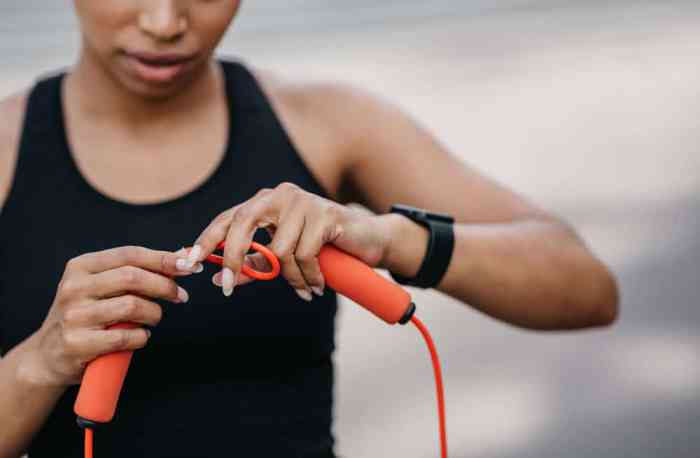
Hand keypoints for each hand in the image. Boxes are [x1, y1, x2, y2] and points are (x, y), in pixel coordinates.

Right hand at [29, 246, 196, 386]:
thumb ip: (135, 272)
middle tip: (180, 295)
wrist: (48, 356)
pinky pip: (125, 337)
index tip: (188, 265)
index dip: (163, 259)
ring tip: (154, 318)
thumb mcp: (101, 287)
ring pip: (132, 306)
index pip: (129, 254)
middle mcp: (74, 287)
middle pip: (133, 277)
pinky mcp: (77, 344)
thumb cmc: (86, 316)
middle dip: (165, 285)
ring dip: (155, 313)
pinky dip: (141, 337)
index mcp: (81, 267)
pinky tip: (140, 336)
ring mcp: (74, 316)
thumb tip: (179, 256)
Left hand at [183, 182, 393, 300]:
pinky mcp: (324, 213)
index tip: (188, 262)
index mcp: (264, 202)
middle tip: (228, 288)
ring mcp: (302, 201)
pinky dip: (309, 276)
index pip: (227, 218)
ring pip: (279, 249)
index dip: (206, 240)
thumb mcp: (283, 257)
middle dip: (234, 258)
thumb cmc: (322, 249)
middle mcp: (279, 195)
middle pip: (243, 224)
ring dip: (291, 278)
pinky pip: (304, 254)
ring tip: (305, 289)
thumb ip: (255, 265)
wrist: (365, 241)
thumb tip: (220, 280)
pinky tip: (318, 285)